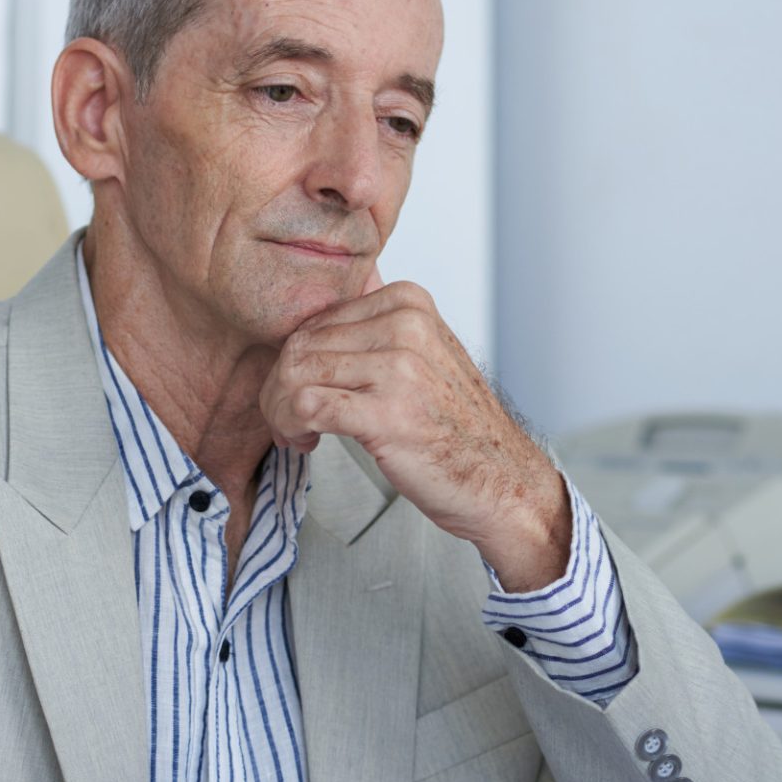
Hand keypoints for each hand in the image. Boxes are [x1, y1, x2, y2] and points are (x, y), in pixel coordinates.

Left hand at [259, 275, 569, 589]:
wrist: (501, 478)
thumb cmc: (456, 427)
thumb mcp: (425, 355)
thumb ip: (379, 326)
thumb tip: (325, 308)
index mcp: (408, 303)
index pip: (315, 320)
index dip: (295, 362)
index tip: (304, 393)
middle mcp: (405, 326)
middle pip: (299, 346)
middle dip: (280, 388)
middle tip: (293, 420)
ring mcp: (398, 368)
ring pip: (294, 373)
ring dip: (281, 410)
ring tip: (300, 432)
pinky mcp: (386, 413)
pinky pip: (304, 405)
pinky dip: (291, 426)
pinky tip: (308, 441)